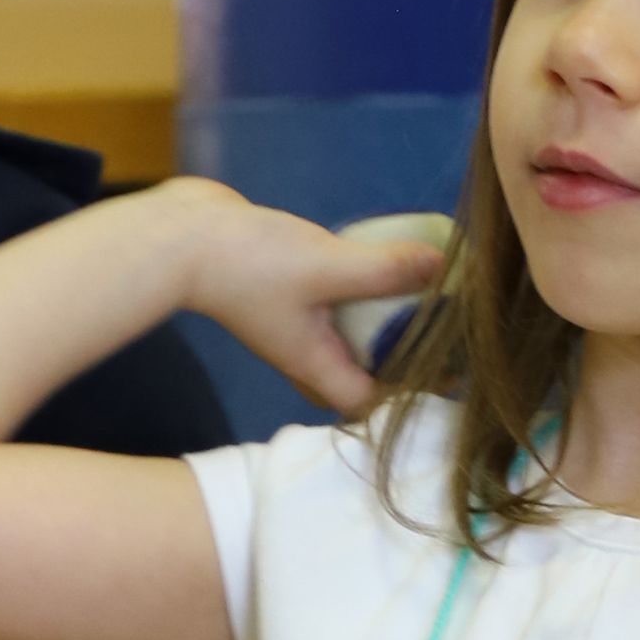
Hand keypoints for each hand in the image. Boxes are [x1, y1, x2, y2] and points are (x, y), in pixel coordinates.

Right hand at [167, 181, 447, 416]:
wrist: (184, 236)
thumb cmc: (249, 264)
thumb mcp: (326, 267)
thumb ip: (385, 271)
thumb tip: (443, 268)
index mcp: (315, 366)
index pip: (372, 403)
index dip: (412, 397)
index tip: (454, 375)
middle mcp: (308, 354)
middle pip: (366, 375)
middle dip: (407, 361)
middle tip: (453, 338)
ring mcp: (298, 326)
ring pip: (355, 338)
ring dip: (389, 323)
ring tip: (434, 302)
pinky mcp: (293, 294)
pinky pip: (340, 306)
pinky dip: (367, 294)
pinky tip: (391, 268)